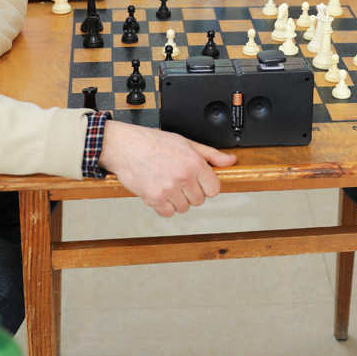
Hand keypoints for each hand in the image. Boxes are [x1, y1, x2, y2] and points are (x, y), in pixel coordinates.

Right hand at [98, 119, 237, 216]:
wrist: (126, 146)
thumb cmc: (154, 142)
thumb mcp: (186, 143)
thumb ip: (211, 155)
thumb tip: (231, 161)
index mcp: (195, 162)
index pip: (214, 189)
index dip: (206, 186)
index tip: (197, 182)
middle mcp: (184, 176)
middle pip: (199, 200)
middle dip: (190, 193)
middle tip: (178, 180)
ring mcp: (169, 189)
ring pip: (184, 208)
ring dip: (176, 200)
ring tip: (167, 185)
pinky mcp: (154, 198)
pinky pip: (167, 212)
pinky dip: (163, 206)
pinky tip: (158, 192)